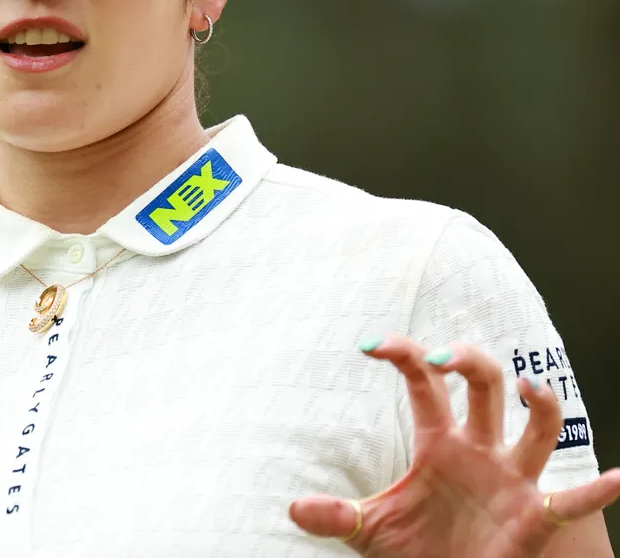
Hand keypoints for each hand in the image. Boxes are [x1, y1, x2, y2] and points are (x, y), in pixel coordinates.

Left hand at [289, 334, 619, 556]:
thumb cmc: (415, 548)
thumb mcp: (368, 529)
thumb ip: (335, 516)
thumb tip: (294, 509)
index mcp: (438, 441)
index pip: (424, 384)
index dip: (403, 355)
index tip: (369, 344)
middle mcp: (479, 448)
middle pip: (485, 385)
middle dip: (470, 361)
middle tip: (443, 356)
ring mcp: (511, 478)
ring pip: (536, 425)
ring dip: (540, 403)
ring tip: (530, 388)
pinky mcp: (533, 515)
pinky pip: (572, 500)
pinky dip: (598, 489)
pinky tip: (619, 477)